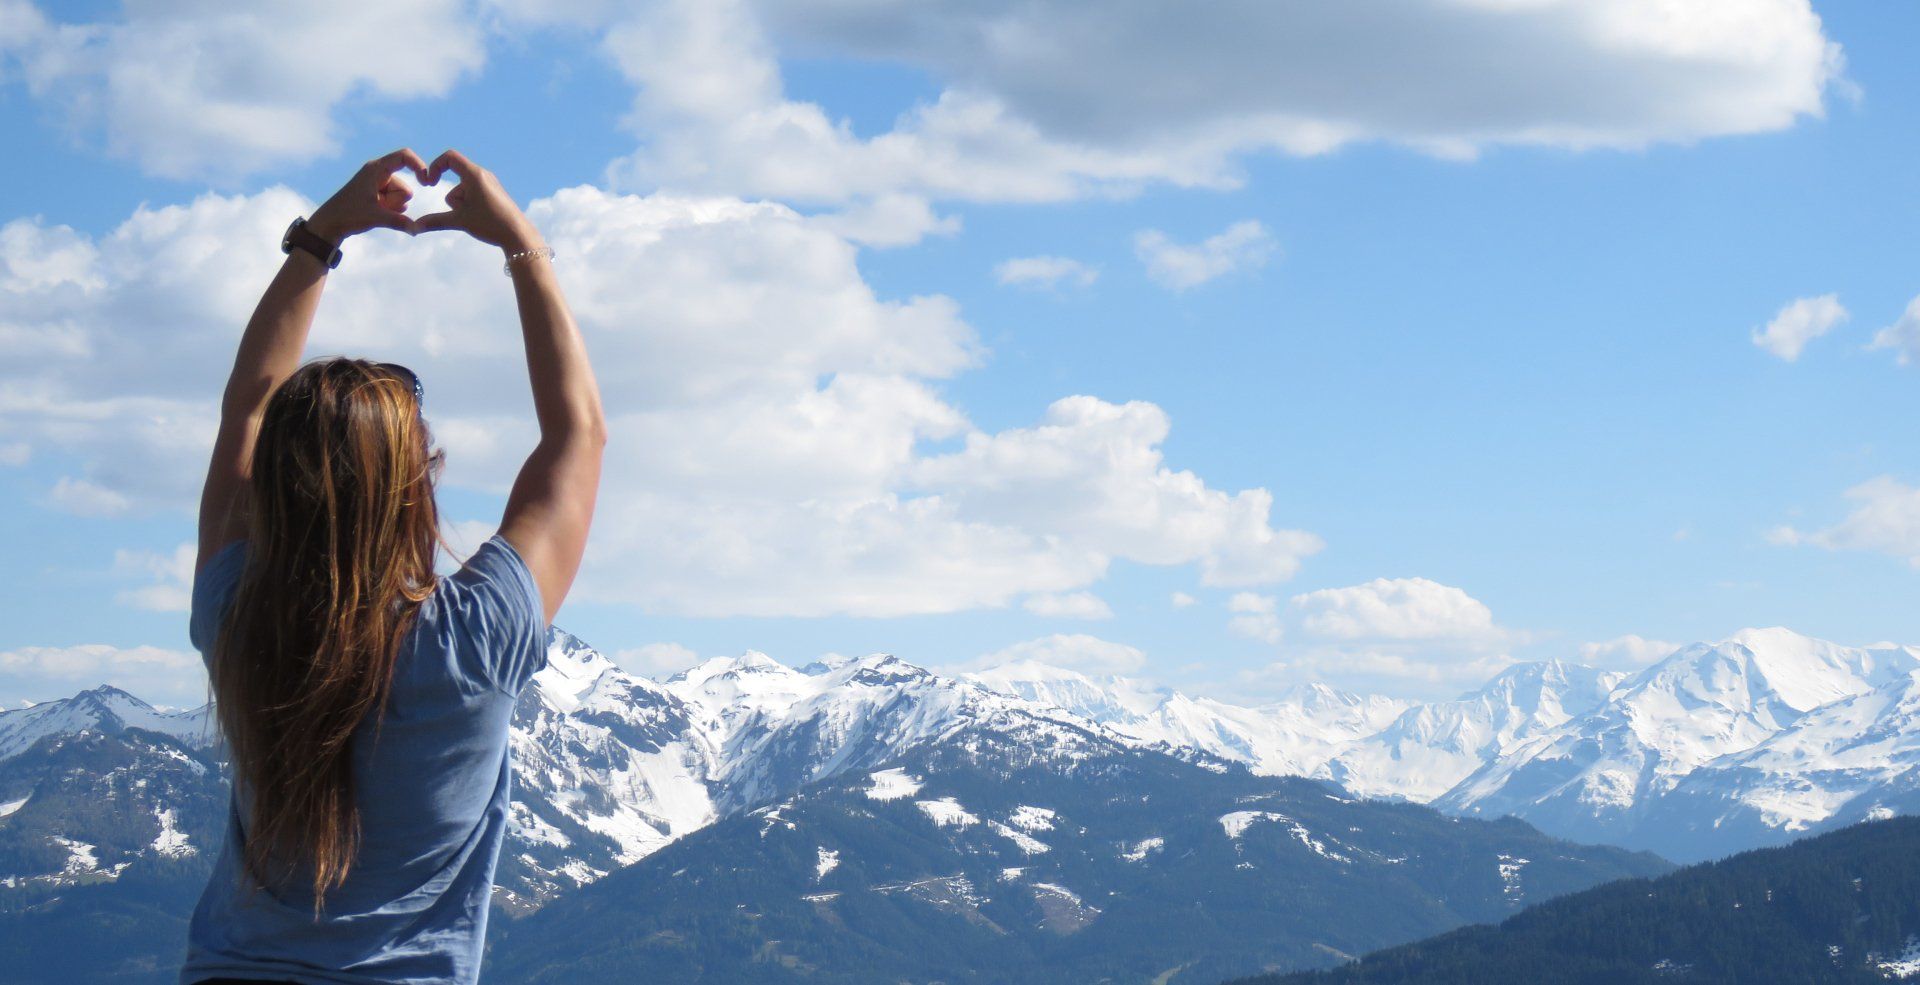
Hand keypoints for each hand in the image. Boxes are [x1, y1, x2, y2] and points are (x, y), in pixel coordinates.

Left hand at [306, 148, 429, 242]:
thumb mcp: (376, 217)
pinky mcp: (379, 194)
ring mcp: (379, 184)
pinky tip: (376, 213)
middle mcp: (378, 173)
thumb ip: (399, 222)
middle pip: (405, 186)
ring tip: (374, 210)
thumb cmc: (348, 215)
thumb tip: (417, 229)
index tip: (427, 181)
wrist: (330, 224)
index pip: (404, 156)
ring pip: (402, 196)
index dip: (419, 165)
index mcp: (375, 169)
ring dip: (393, 207)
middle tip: (378, 207)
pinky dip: (391, 210)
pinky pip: (397, 202)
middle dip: (397, 200)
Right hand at [413, 150, 542, 252]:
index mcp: (474, 174)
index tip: (430, 182)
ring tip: (478, 218)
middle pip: (456, 178)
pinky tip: (483, 219)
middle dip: (454, 198)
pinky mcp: (494, 193)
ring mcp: (490, 184)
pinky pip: (474, 194)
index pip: (450, 157)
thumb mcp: (459, 221)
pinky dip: (471, 206)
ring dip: (463, 204)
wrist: (518, 235)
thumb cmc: (490, 224)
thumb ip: (434, 221)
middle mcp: (483, 175)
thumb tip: (413, 227)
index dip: (435, 166)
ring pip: (464, 190)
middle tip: (465, 214)